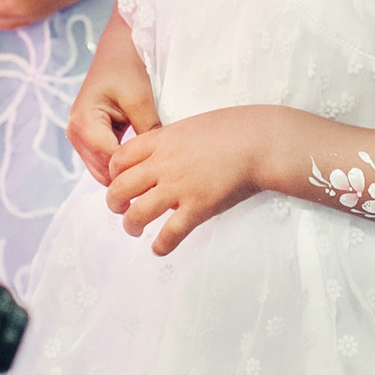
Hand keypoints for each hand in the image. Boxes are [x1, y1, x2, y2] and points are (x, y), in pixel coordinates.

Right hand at [68, 35, 160, 185]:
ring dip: (125, 172)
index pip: (110, 161)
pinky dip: (122, 164)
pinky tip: (143, 161)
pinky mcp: (88, 139)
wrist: (118, 49)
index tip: (161, 173)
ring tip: (153, 170)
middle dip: (129, 174)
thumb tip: (160, 165)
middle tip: (160, 177)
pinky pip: (104, 162)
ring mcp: (79, 138)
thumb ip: (147, 133)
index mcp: (83, 123)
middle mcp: (75, 134)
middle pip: (103, 171)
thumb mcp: (140, 100)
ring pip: (103, 171)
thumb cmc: (127, 68)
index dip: (135, 170)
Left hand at [104, 107, 269, 254]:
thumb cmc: (233, 128)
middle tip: (119, 208)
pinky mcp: (198, 208)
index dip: (113, 173)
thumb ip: (172, 140)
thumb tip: (163, 152)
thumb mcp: (192, 125)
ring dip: (130, 225)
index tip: (118, 180)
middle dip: (114, 202)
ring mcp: (180, 187)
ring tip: (134, 229)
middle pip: (120, 187)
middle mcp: (164, 164)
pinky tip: (158, 249)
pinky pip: (170, 233)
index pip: (119, 158)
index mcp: (162, 140)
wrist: (261, 142)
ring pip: (137, 214)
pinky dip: (160, 245)